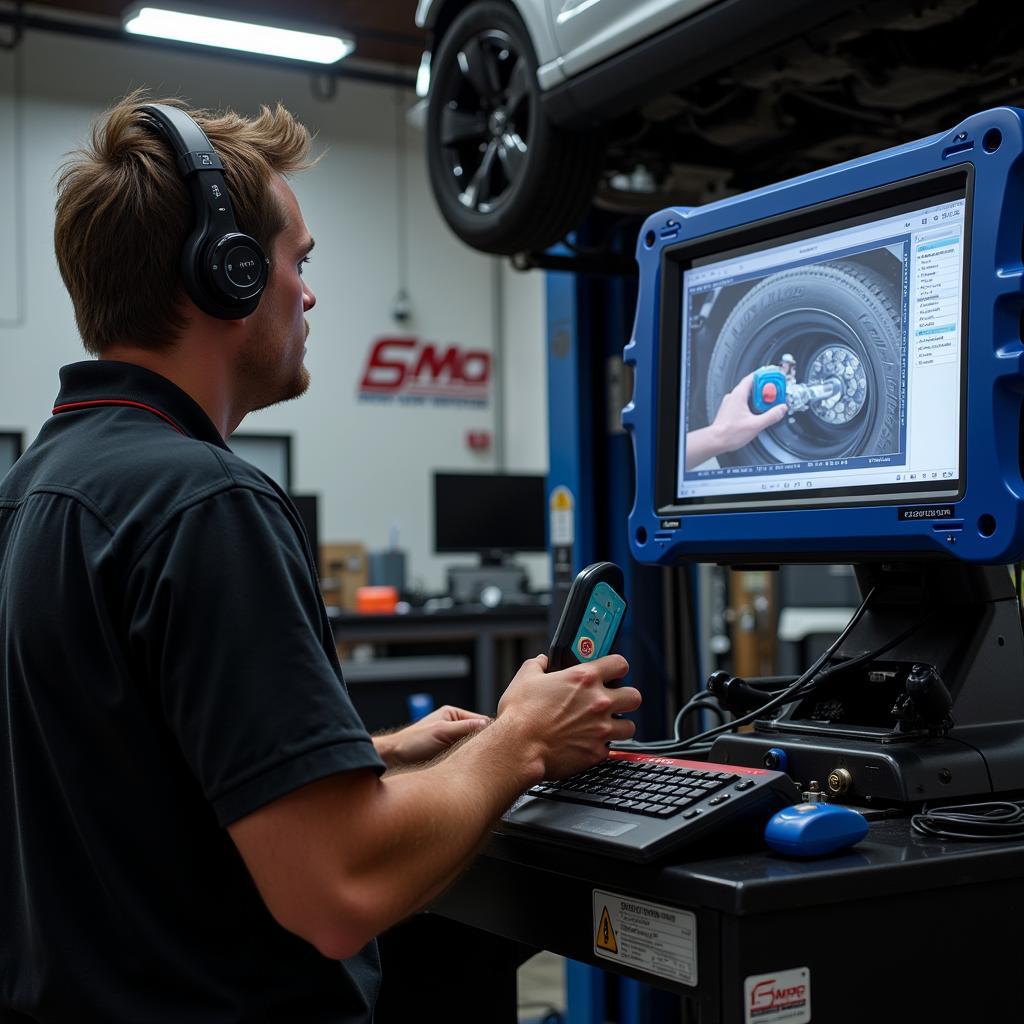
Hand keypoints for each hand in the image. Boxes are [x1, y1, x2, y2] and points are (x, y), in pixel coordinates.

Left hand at [374, 705, 489, 768]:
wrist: (394, 758)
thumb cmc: (413, 742)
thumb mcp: (442, 732)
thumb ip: (465, 728)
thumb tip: (488, 724)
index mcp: (453, 714)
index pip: (480, 721)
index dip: (490, 732)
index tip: (498, 744)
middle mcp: (454, 726)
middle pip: (478, 735)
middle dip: (483, 745)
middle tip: (491, 758)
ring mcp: (451, 740)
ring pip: (472, 748)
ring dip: (474, 755)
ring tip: (478, 764)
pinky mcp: (448, 754)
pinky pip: (464, 757)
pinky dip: (467, 762)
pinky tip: (469, 769)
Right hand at [496, 654, 640, 779]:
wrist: (518, 748)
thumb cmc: (521, 714)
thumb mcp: (526, 677)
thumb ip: (538, 664)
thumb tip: (542, 662)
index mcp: (584, 678)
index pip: (620, 664)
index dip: (617, 667)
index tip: (612, 672)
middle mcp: (598, 702)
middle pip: (634, 697)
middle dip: (625, 698)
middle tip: (613, 701)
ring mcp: (600, 729)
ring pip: (630, 727)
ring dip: (619, 725)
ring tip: (604, 726)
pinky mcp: (596, 753)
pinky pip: (610, 749)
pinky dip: (602, 747)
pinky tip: (588, 743)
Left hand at [708, 372, 787, 452]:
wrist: (715, 441)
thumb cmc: (729, 433)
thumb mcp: (756, 425)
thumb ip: (771, 416)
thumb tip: (781, 409)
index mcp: (739, 395)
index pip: (753, 377)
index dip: (765, 376)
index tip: (774, 377)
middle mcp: (733, 397)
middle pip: (752, 386)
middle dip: (765, 390)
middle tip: (775, 394)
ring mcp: (731, 403)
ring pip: (748, 395)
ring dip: (759, 398)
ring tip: (768, 405)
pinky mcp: (730, 411)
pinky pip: (743, 403)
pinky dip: (752, 404)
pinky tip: (758, 412)